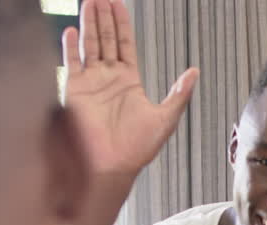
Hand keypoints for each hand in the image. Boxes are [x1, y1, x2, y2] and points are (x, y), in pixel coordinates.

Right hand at [62, 0, 198, 176]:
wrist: (111, 166)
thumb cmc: (136, 149)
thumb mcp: (165, 118)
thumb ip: (179, 93)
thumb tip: (195, 72)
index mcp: (128, 81)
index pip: (124, 44)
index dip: (121, 23)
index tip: (118, 4)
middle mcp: (108, 79)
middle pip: (105, 38)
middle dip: (103, 16)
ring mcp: (90, 83)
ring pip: (89, 45)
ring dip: (89, 23)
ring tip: (88, 1)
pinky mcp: (74, 91)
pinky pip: (71, 63)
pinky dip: (71, 47)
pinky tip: (72, 30)